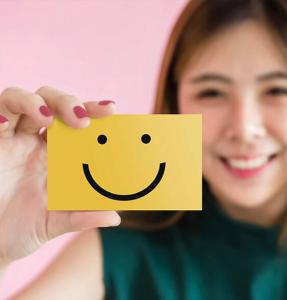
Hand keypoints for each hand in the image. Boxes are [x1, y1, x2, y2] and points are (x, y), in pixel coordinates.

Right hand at [0, 86, 120, 264]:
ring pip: (18, 98)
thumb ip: (82, 218)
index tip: (111, 109)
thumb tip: (114, 217)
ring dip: (33, 101)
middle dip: (68, 102)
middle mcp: (35, 141)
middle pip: (51, 102)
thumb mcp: (55, 224)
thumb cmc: (21, 230)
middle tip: (83, 120)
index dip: (93, 110)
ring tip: (47, 119)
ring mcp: (10, 140)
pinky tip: (5, 126)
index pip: (78, 120)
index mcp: (59, 154)